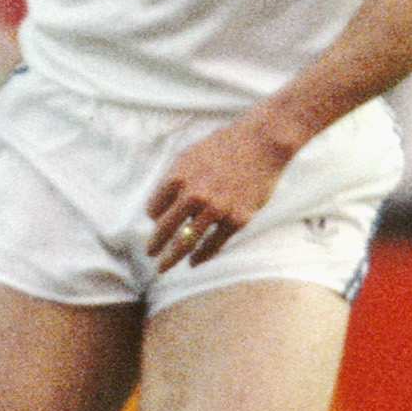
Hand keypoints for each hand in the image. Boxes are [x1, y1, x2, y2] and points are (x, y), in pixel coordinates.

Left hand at [144, 118, 290, 271]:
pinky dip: (201, 256)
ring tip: (163, 267)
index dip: (154, 215)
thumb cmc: (224, 146)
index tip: (156, 221)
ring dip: (171, 258)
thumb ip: (174, 180)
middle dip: (154, 245)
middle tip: (150, 254)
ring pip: (186, 242)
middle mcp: (194, 195)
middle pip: (164, 229)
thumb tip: (159, 209)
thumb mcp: (189, 155)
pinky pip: (213, 245)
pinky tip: (194, 261)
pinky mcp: (236, 219)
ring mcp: (216, 209)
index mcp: (178, 177)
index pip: (154, 208)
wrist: (261, 143)